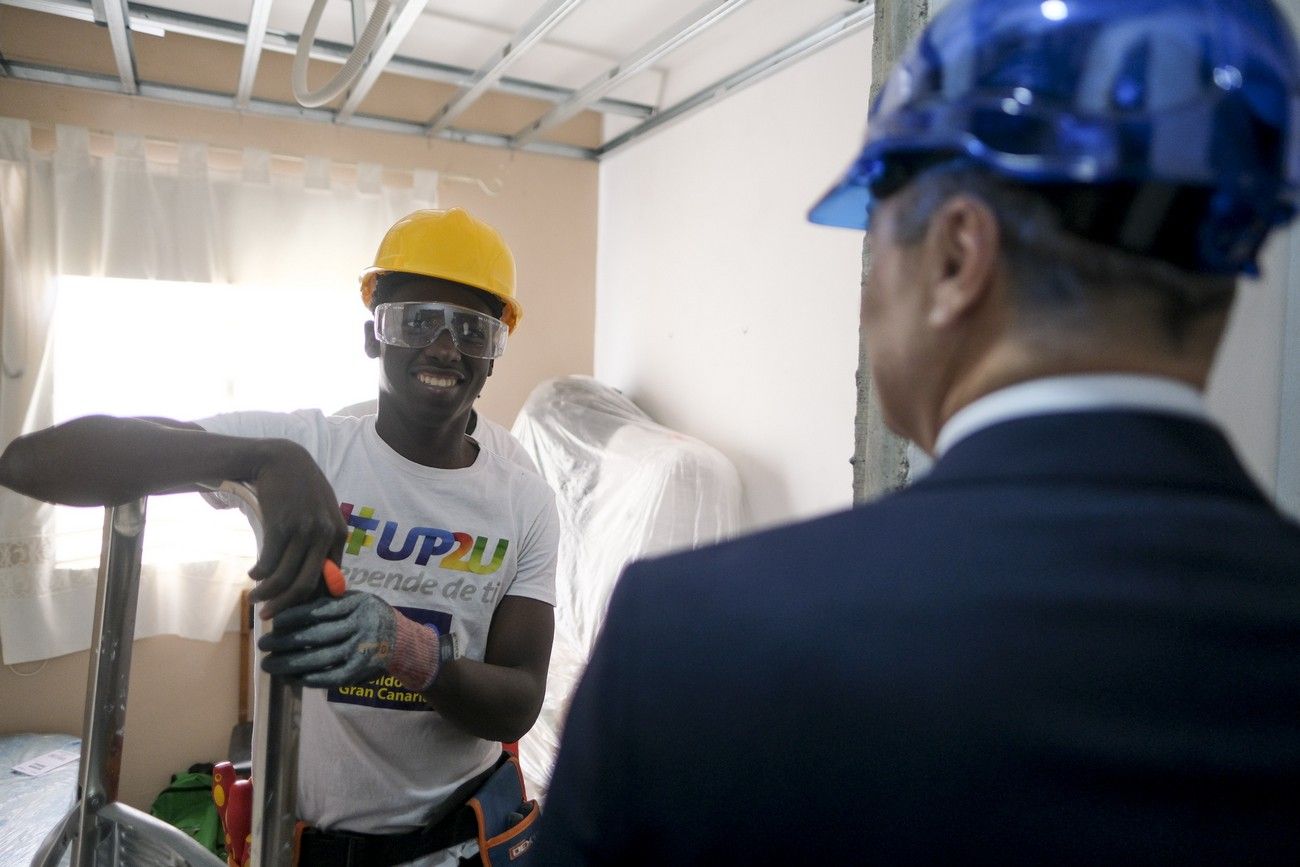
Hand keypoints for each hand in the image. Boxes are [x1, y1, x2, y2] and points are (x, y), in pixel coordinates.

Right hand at [247, 440, 346, 617]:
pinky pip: (269, 562)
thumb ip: (324, 542)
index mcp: (338, 534)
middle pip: (307, 585)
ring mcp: (303, 531)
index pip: (330, 579)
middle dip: (287, 606)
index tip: (298, 609)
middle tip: (270, 616)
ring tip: (255, 598)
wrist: (282, 460)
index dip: (313, 599)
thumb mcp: (323, 513)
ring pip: (284, 577)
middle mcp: (324, 535)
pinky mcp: (280, 526)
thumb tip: (321, 579)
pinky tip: (253, 575)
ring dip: (266, 593)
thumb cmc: (303, 490)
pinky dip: (259, 574)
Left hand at [258, 591, 441, 689]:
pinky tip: (294, 679)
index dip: (292, 617)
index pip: (318, 610)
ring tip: (270, 665)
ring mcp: (363, 649)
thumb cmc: (373, 616)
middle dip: (285, 642)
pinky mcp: (363, 669)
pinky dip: (313, 678)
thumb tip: (292, 603)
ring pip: (321, 658)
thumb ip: (332, 599)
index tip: (271, 622)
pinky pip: (334, 676)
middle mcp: (361, 624)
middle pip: (316, 635)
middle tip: (263, 646)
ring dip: (292, 663)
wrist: (406, 642)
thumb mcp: (359, 599)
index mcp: (357, 603)